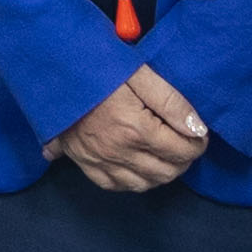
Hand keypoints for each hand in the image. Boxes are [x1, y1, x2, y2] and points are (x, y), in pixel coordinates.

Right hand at [49, 67, 208, 193]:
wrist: (51, 71)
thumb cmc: (96, 66)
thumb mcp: (138, 73)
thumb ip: (171, 102)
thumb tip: (198, 129)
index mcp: (135, 129)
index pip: (181, 151)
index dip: (198, 144)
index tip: (200, 135)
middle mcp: (118, 152)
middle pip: (166, 172)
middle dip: (184, 161)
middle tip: (185, 143)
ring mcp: (99, 161)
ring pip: (143, 184)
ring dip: (161, 173)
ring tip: (166, 155)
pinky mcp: (83, 163)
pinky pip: (115, 185)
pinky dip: (133, 181)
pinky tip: (138, 166)